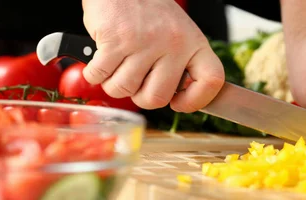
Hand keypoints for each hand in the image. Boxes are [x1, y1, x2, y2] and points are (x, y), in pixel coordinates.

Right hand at [81, 0, 224, 111]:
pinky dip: (94, 73)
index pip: (211, 81)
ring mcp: (144, 42)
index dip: (195, 100)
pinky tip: (100, 60)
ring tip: (116, 65)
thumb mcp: (178, 35)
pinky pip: (100, 76)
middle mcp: (174, 43)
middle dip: (139, 97)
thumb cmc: (148, 14)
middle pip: (157, 98)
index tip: (178, 103)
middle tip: (135, 82)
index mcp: (194, 43)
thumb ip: (181, 64)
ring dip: (113, 84)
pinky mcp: (116, 40)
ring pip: (124, 89)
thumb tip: (178, 100)